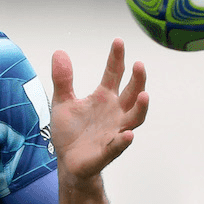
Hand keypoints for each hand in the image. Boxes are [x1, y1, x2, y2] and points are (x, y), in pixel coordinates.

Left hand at [50, 39, 148, 183]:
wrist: (67, 162)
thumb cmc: (70, 132)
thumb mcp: (62, 102)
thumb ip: (63, 79)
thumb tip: (59, 52)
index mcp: (104, 98)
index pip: (114, 74)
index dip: (117, 58)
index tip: (118, 41)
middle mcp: (114, 113)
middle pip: (132, 93)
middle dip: (137, 79)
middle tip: (139, 64)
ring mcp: (114, 132)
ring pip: (134, 118)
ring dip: (140, 107)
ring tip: (144, 95)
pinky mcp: (107, 151)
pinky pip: (118, 146)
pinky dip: (123, 141)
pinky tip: (128, 134)